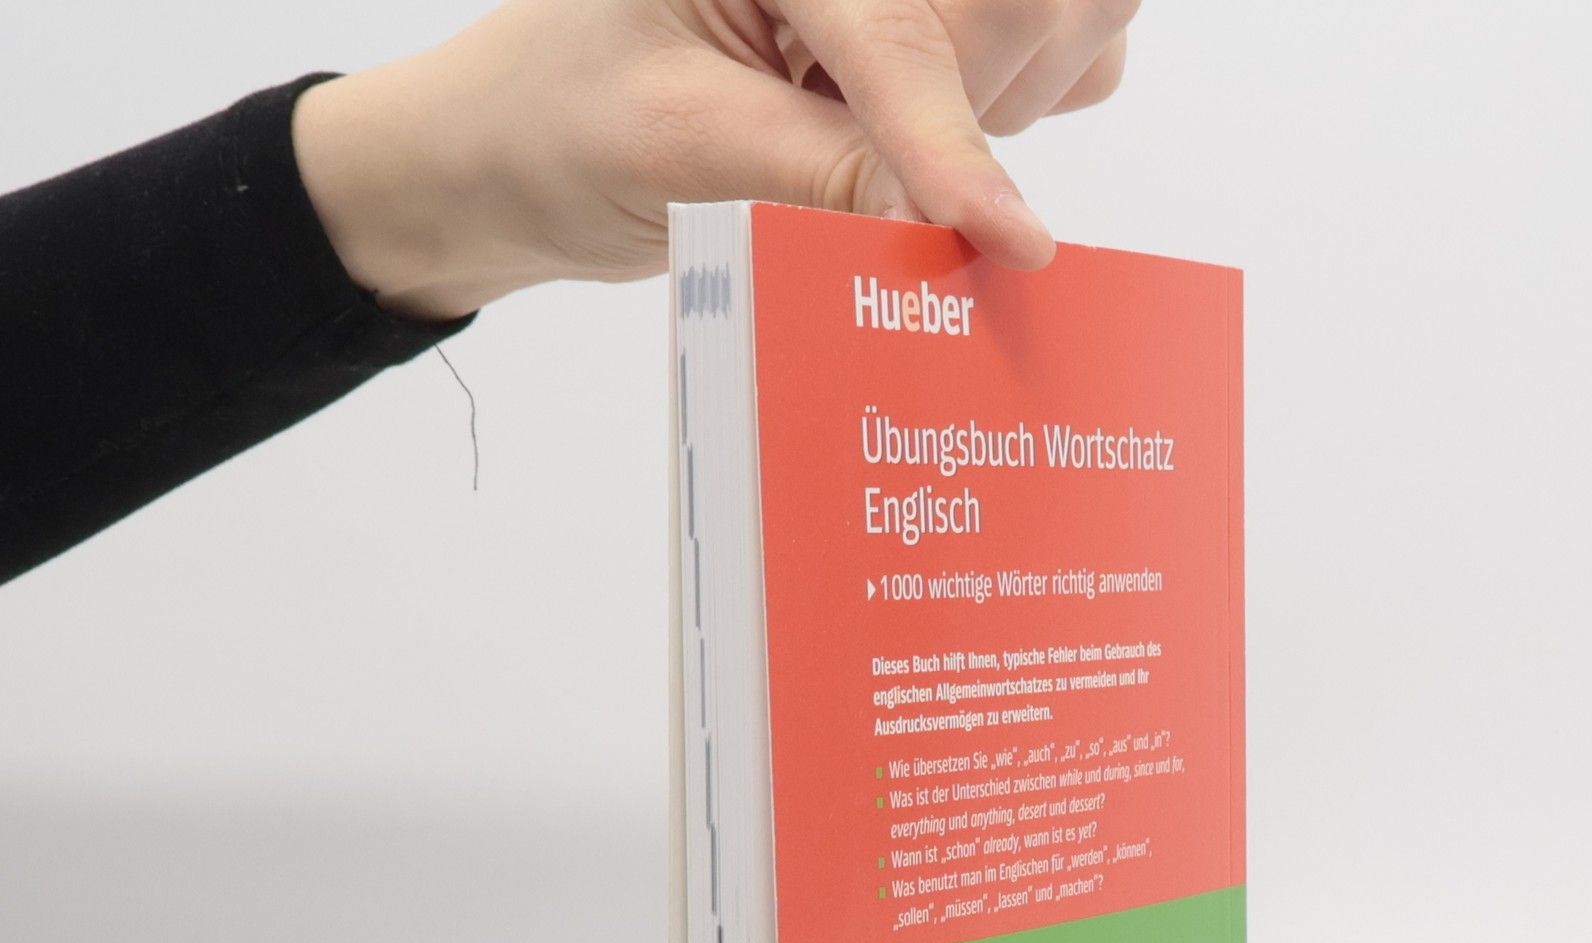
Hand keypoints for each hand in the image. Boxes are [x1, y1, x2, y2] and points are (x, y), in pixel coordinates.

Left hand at [291, 0, 1137, 322]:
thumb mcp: (681, 147)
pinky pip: (1047, 56)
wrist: (511, 150)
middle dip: (989, 105)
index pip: (905, 28)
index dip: (957, 141)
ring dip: (1010, 109)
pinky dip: (1025, 108)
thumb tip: (955, 229)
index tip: (1008, 241)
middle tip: (911, 188)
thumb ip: (824, 175)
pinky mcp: (918, 23)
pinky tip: (941, 148)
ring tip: (890, 156)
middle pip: (1017, 4)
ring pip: (1050, 25)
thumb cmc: (558, 123)